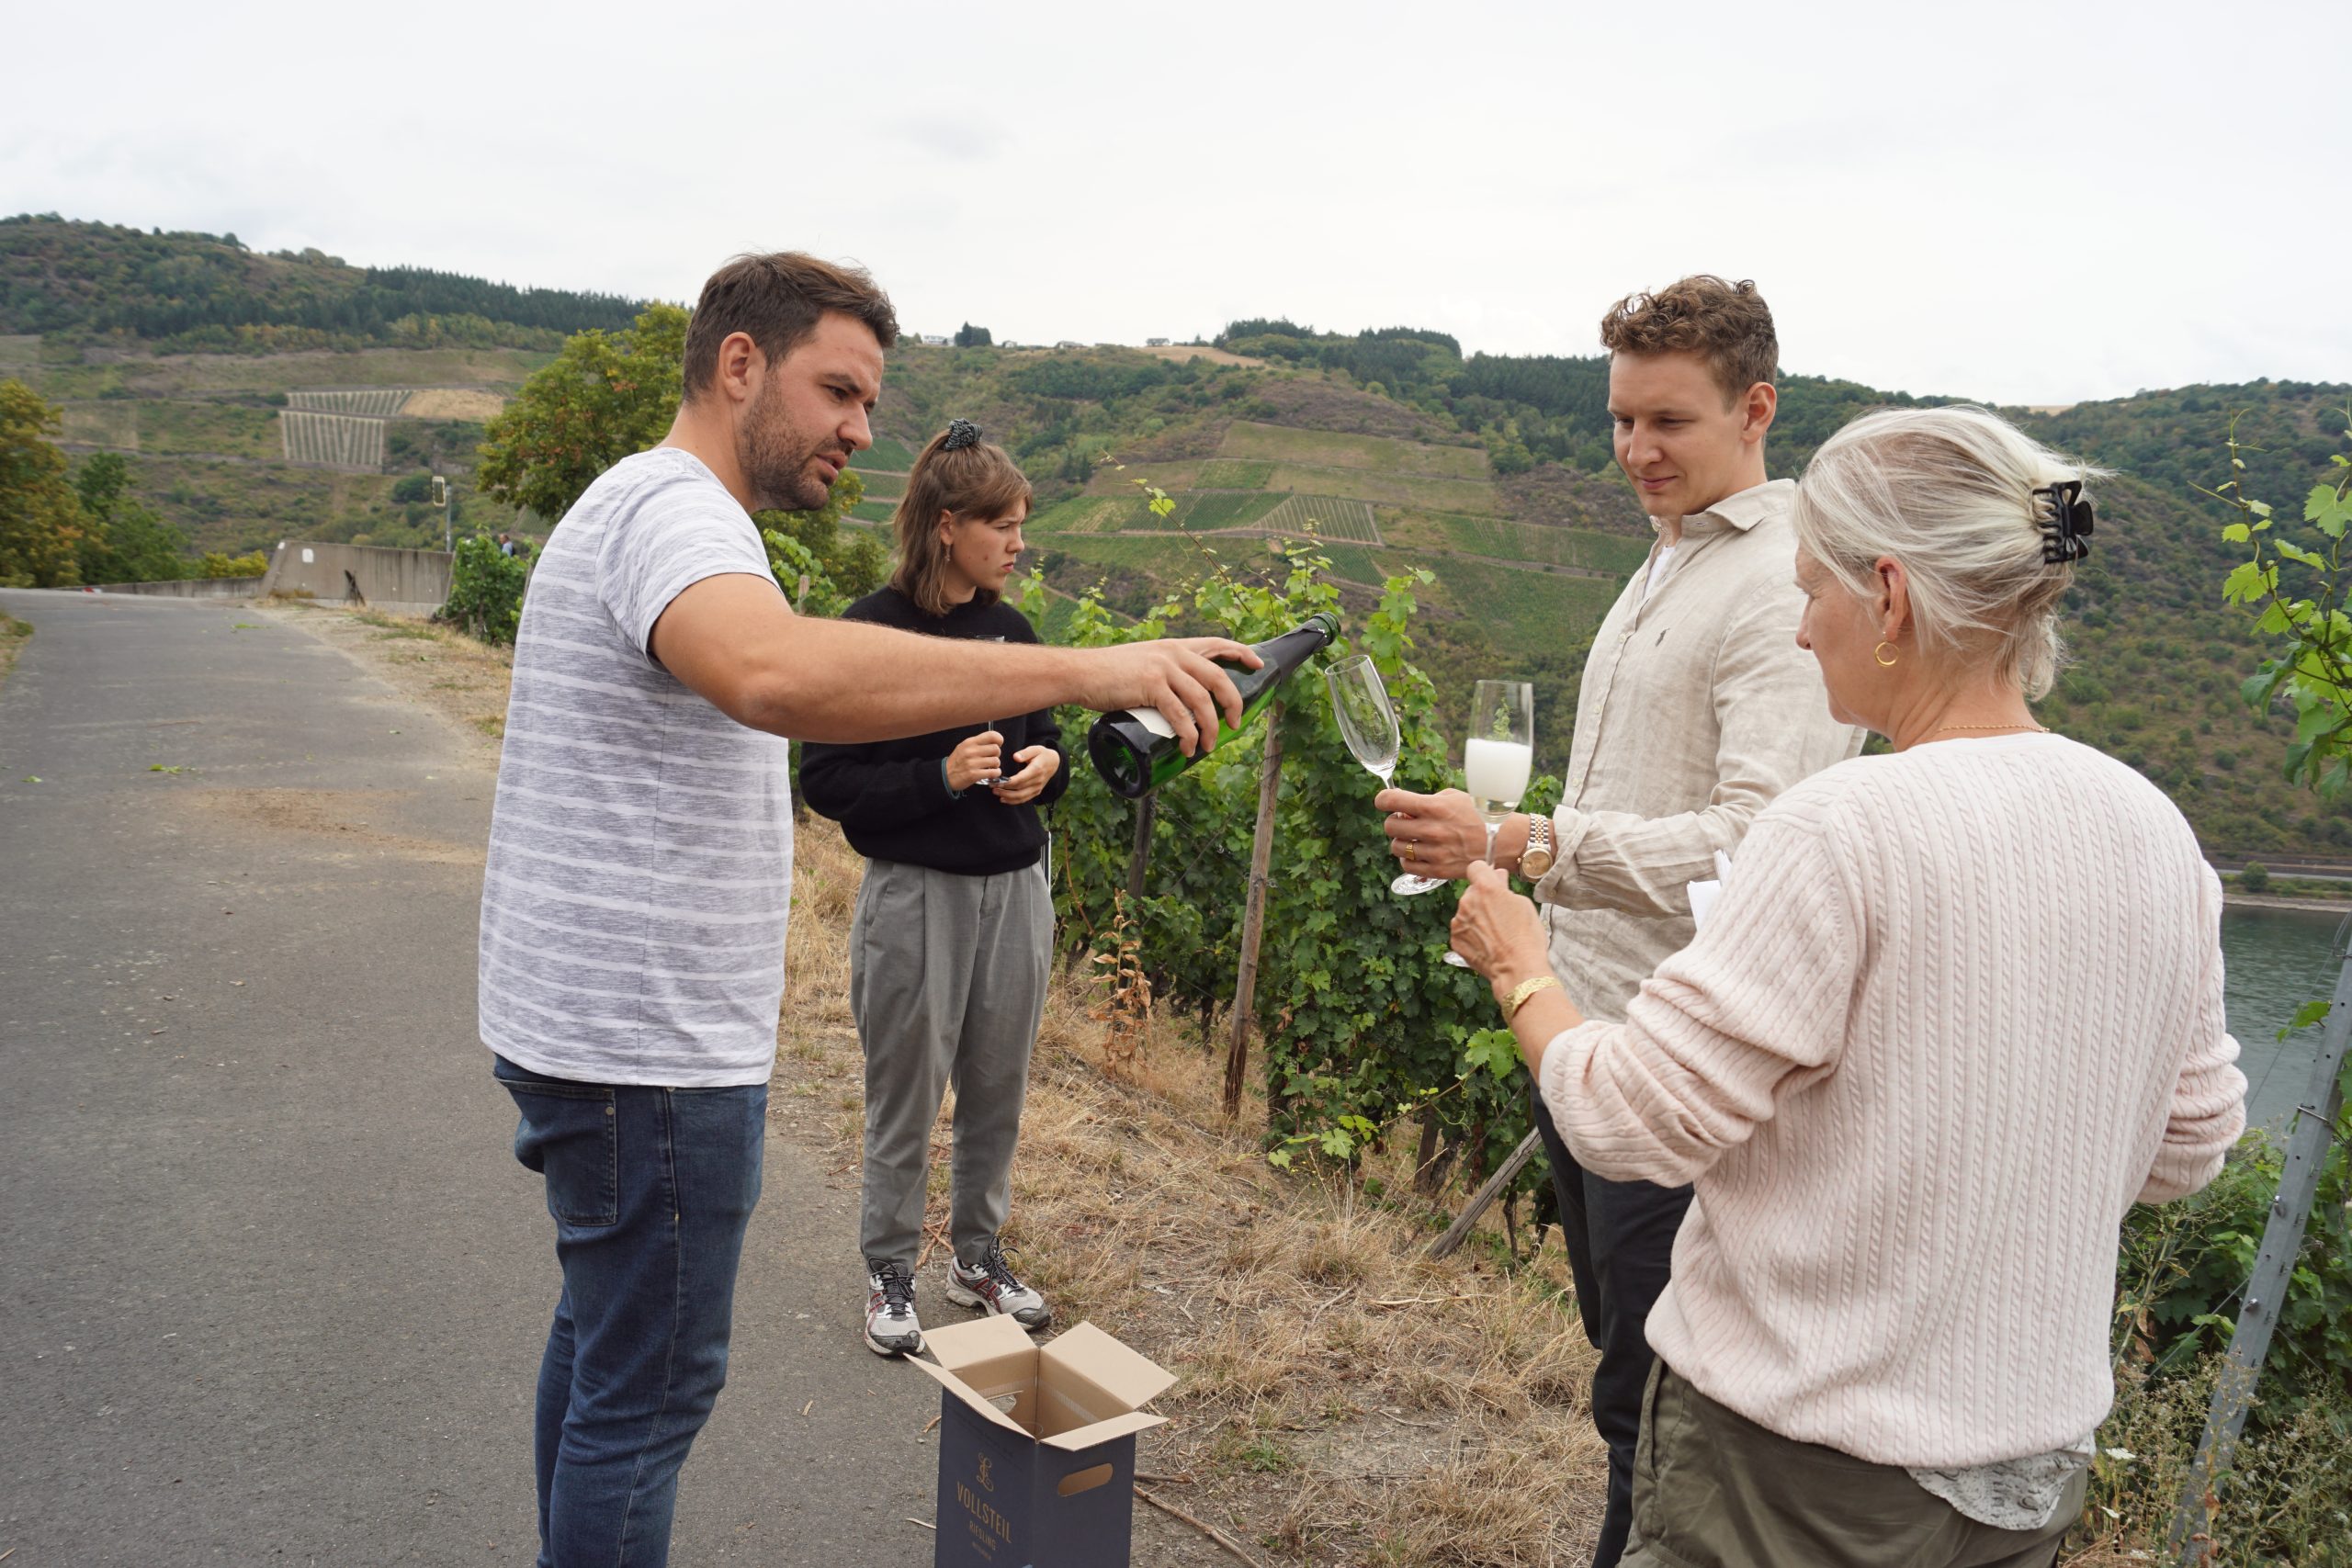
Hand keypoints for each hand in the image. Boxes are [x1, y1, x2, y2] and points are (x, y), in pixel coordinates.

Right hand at [944, 730, 1005, 793]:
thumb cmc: (957, 761)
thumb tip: (995, 741)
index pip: (991, 735)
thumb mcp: (964, 747)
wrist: (946, 775)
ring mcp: (972, 763)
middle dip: (997, 754)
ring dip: (996, 765)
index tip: (998, 744)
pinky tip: (991, 773)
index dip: (999, 739)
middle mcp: (971, 751)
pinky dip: (995, 773)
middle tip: (992, 758)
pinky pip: (993, 772)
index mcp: (970, 742)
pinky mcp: (974, 774)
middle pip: (996, 749)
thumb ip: (978, 743)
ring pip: (996, 761)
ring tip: (990, 767)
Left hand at [990, 745, 1059, 804]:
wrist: (1054, 763)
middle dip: (1004, 790)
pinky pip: (1024, 799)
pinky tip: (1003, 799)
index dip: (1008, 783)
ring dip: (1007, 797)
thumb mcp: (1035, 749)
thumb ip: (1025, 753)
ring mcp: (1037, 788)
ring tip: (996, 793)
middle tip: (992, 787)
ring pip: (1021, 797)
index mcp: (1036, 770)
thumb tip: (1015, 757)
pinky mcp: (1036, 792)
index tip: (997, 782)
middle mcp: (1038, 781)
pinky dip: (1013, 801)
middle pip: (1019, 790)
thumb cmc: (1042, 754)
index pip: (1020, 779)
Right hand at [1078, 638, 1259, 756]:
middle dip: (1232, 703)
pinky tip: (1188, 746)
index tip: (1259, 663)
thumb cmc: (1107, 674)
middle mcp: (1173, 653)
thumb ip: (1162, 674)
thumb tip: (1177, 701)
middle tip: (1235, 724)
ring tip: (1208, 746)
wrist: (1080, 673)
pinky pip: (1179, 714)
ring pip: (1201, 700)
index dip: (1242, 652)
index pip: (1217, 643)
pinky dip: (1187, 734)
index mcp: (1174, 647)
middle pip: (1217, 677)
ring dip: (1209, 727)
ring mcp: (1163, 668)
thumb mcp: (1142, 663)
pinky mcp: (1151, 685)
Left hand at [1373, 787, 1488, 879]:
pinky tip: (1419, 852)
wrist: (1504, 841)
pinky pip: (1407, 866)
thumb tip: (1400, 804)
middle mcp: (1433, 830)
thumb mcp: (1453, 798)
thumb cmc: (1479, 815)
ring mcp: (1435, 852)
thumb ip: (1426, 801)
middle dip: (1395, 821)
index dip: (1383, 799)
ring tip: (1415, 838)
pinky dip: (1408, 859)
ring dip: (1401, 841)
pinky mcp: (1438, 871)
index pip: (1391, 800)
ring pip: (1396, 847)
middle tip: (1406, 821)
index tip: (1385, 801)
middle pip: (1390, 825)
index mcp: (1436, 807)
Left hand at [1449, 861, 1550, 990]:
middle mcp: (1467, 901)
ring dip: (1476, 917)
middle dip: (1482, 898)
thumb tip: (1497, 876)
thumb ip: (1504, 887)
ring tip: (1495, 933)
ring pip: (1466, 911)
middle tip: (1500, 914)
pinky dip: (1472, 934)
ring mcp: (1458, 922)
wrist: (1517, 969)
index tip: (1491, 880)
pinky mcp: (1455, 939)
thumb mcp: (1523, 904)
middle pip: (1471, 891)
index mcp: (1485, 888)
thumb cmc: (1526, 937)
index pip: (1476, 867)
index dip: (1484, 873)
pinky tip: (1487, 943)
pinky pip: (1462, 930)